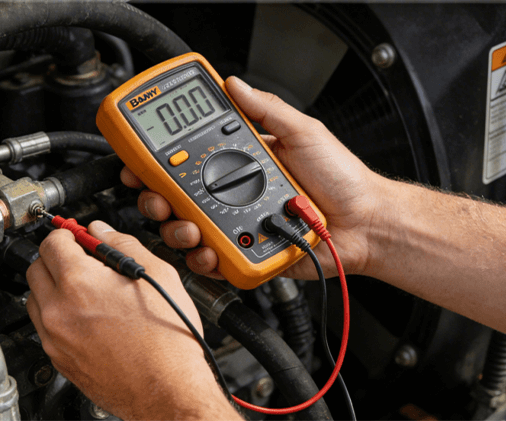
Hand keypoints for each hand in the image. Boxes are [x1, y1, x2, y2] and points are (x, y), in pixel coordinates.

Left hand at [25, 221, 239, 419]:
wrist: (168, 389)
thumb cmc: (167, 341)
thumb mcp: (156, 276)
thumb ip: (122, 245)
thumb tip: (103, 232)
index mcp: (79, 283)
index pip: (52, 242)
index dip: (68, 234)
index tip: (78, 237)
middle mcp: (58, 311)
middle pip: (36, 268)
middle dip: (57, 259)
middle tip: (83, 261)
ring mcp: (55, 339)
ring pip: (36, 300)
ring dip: (54, 288)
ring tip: (88, 292)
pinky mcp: (59, 361)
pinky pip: (46, 329)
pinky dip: (59, 317)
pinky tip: (89, 319)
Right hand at [121, 76, 386, 279]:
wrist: (366, 223)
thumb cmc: (341, 179)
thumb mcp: (303, 131)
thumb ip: (266, 109)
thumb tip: (234, 84)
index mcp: (240, 164)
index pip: (188, 160)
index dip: (158, 163)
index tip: (139, 164)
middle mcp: (232, 195)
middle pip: (176, 199)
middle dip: (156, 200)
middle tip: (158, 198)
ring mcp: (236, 227)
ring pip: (187, 232)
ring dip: (177, 230)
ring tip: (189, 227)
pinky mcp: (245, 255)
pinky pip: (212, 262)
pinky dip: (203, 260)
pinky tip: (209, 252)